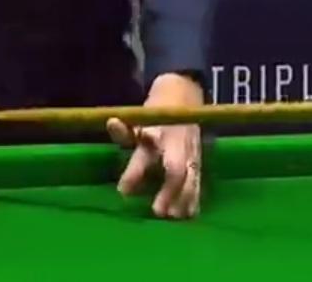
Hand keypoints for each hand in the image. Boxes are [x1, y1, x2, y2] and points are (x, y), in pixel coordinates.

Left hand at [107, 72, 203, 218]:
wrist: (183, 96)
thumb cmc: (155, 113)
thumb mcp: (136, 119)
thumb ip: (123, 130)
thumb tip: (111, 123)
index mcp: (157, 132)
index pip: (146, 153)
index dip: (135, 172)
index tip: (122, 191)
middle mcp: (177, 143)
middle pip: (176, 169)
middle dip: (170, 191)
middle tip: (158, 212)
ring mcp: (191, 151)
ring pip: (192, 178)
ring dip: (184, 199)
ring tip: (174, 217)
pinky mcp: (199, 159)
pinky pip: (199, 181)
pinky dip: (195, 198)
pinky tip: (189, 214)